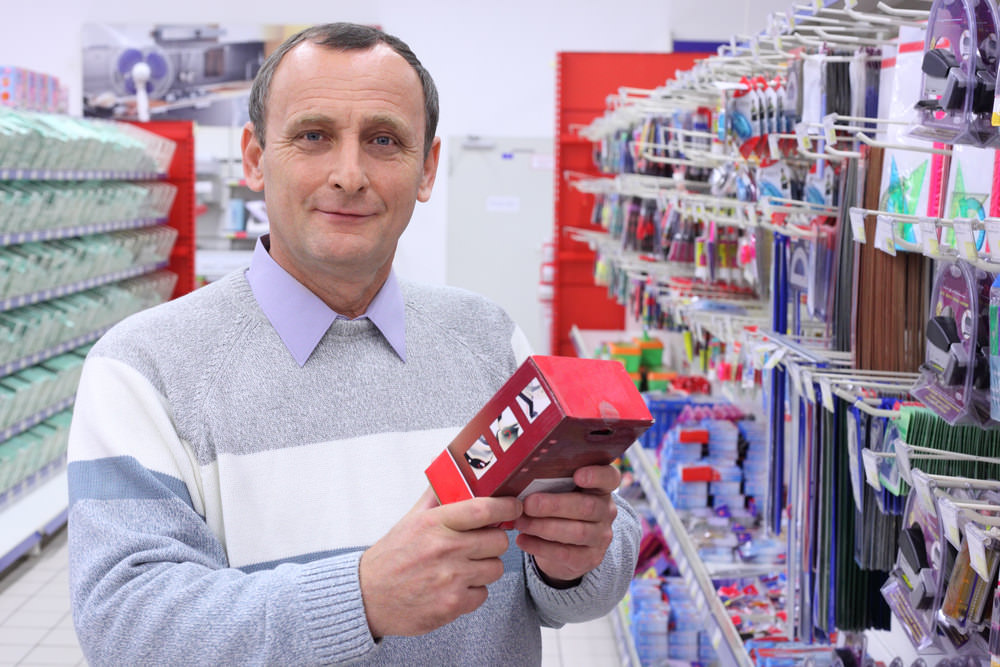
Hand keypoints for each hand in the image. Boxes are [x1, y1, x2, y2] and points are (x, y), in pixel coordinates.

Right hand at [359, 487, 522, 637]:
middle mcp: (444, 548)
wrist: (368, 596)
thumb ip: (436, 496)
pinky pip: (483, 594)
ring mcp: (450, 578)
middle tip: (481, 543)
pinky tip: (455, 586)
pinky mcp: (452, 604)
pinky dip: (473, 592)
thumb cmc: (392, 556)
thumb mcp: (411, 519)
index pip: (482, 510)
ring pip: (495, 568)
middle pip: (498, 541)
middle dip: (493, 541)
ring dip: (485, 567)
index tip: (514, 506)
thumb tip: (450, 470)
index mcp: (434, 523)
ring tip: (465, 566)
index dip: (505, 507)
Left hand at [513, 464, 619, 585]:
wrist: (565, 548)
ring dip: (544, 527)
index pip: (610, 477)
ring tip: (521, 522)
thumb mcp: (560, 493)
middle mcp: (606, 511)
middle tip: (528, 504)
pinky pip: (565, 553)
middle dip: (555, 505)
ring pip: (577, 532)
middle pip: (586, 506)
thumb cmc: (558, 509)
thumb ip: (551, 484)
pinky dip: (540, 547)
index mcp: (601, 488)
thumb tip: (522, 480)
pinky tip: (522, 540)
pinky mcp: (590, 559)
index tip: (577, 475)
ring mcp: (601, 537)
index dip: (596, 475)